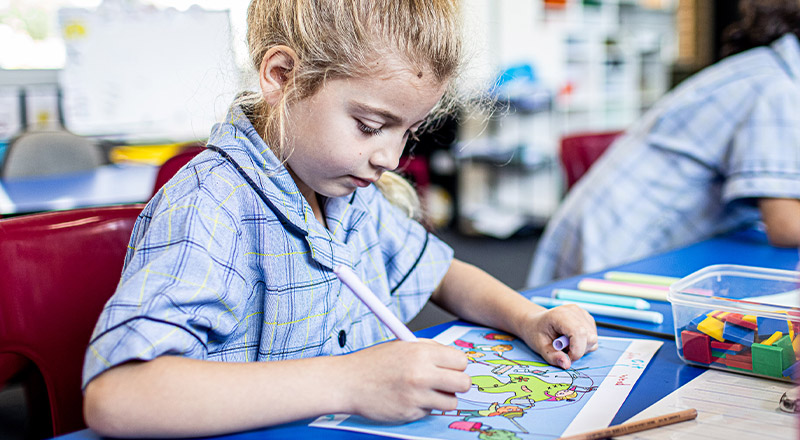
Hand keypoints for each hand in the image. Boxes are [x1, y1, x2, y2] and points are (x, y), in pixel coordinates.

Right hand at [344, 339, 469, 421]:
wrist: (348, 382)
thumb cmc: (373, 363)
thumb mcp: (403, 345)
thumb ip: (429, 350)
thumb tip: (455, 360)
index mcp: (422, 353)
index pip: (461, 361)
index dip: (457, 365)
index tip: (451, 368)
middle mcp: (422, 374)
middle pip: (463, 383)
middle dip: (458, 384)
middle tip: (446, 383)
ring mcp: (417, 396)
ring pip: (451, 402)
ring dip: (443, 398)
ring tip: (425, 391)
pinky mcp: (410, 413)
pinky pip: (430, 411)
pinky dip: (423, 407)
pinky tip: (408, 398)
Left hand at [518, 304, 597, 368]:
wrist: (536, 322)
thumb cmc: (537, 332)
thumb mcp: (540, 347)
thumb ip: (553, 356)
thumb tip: (567, 364)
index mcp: (560, 315)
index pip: (579, 332)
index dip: (577, 350)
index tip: (567, 357)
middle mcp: (574, 311)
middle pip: (589, 337)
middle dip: (579, 350)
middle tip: (563, 351)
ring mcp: (582, 314)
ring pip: (593, 339)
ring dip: (582, 347)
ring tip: (566, 344)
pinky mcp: (587, 319)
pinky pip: (592, 337)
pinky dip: (584, 343)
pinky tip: (571, 340)